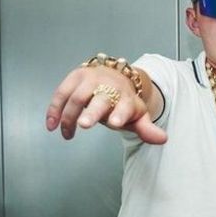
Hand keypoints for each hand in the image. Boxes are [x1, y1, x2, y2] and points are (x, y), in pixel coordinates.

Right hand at [45, 65, 166, 143]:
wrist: (115, 77)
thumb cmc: (124, 101)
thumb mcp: (138, 115)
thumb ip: (147, 129)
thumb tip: (163, 139)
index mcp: (126, 98)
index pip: (125, 106)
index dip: (120, 114)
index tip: (115, 123)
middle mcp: (108, 86)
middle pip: (99, 99)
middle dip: (91, 112)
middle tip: (83, 124)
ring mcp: (90, 80)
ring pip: (76, 97)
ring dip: (69, 116)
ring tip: (67, 134)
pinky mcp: (75, 77)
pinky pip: (61, 93)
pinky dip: (54, 109)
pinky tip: (52, 125)